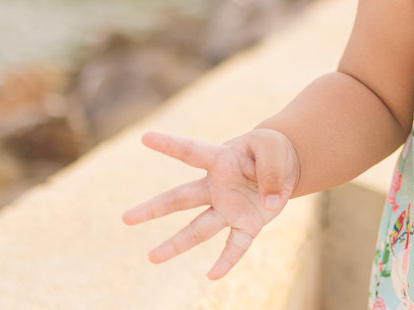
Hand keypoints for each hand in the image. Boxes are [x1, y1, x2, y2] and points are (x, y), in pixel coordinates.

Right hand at [121, 127, 301, 279]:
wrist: (287, 166)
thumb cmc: (273, 151)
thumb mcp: (274, 149)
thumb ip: (271, 171)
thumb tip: (268, 204)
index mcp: (220, 159)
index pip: (191, 151)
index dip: (169, 144)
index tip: (145, 137)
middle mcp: (217, 186)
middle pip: (180, 198)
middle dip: (153, 208)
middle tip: (126, 218)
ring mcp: (229, 207)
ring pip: (198, 228)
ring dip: (176, 244)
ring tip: (152, 258)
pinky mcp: (247, 224)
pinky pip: (234, 245)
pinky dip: (226, 261)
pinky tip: (213, 276)